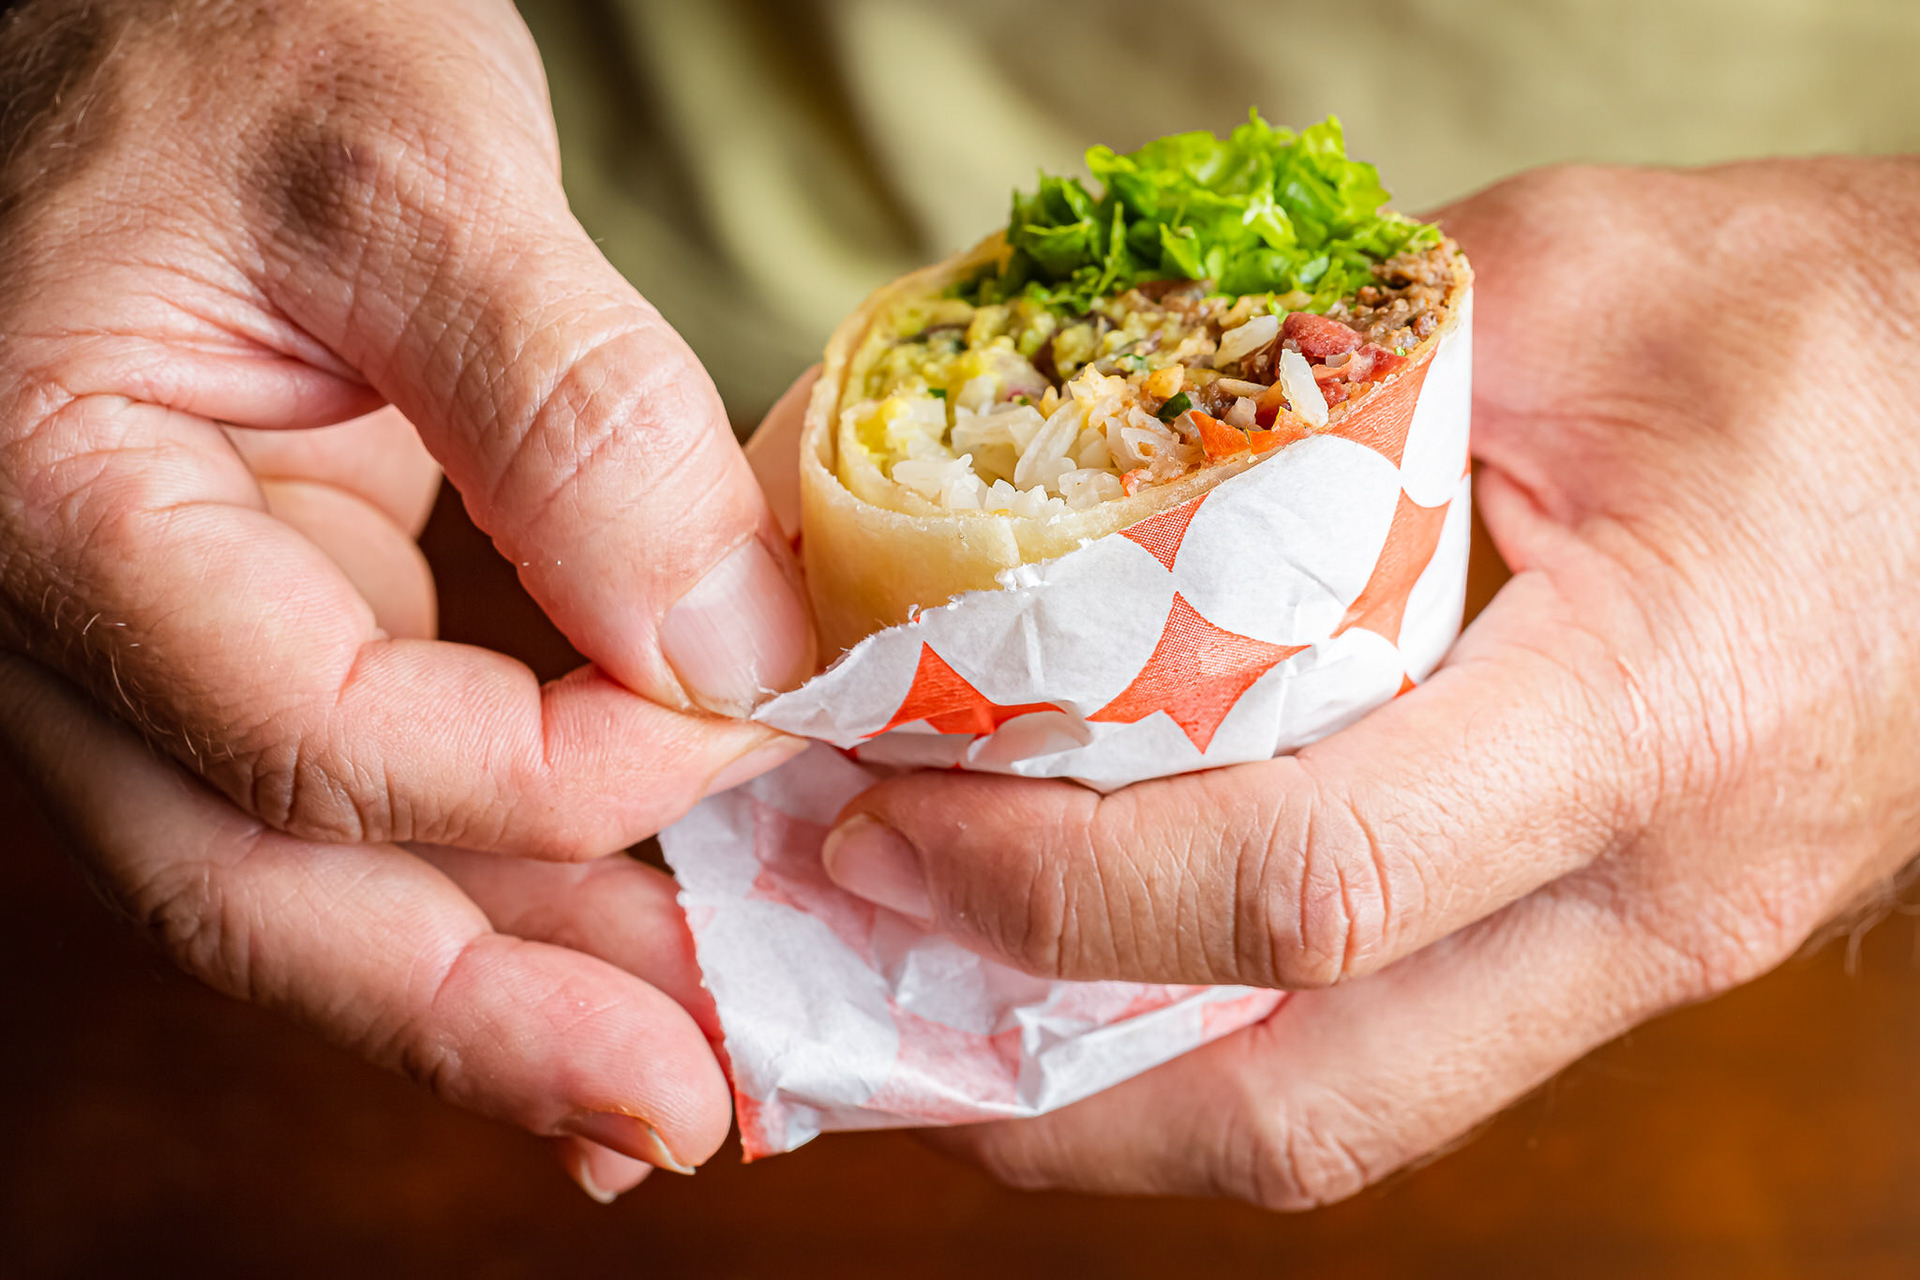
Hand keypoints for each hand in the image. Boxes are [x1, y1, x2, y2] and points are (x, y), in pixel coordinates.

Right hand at [0, 0, 812, 1193]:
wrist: (175, 1)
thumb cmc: (238, 25)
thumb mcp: (407, 160)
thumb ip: (562, 405)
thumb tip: (727, 650)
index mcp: (50, 507)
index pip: (320, 742)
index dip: (556, 777)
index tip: (758, 732)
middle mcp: (64, 618)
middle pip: (270, 896)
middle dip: (495, 1019)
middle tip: (690, 1107)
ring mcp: (154, 639)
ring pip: (315, 880)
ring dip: (506, 985)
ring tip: (680, 1079)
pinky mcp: (254, 624)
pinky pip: (363, 800)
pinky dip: (491, 882)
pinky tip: (610, 950)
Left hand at [819, 158, 1919, 1205]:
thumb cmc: (1829, 334)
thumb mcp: (1570, 283)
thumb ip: (1322, 363)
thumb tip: (1078, 443)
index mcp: (1649, 714)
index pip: (1304, 883)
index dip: (1060, 886)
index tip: (890, 827)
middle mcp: (1653, 896)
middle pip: (1309, 1103)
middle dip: (1055, 1098)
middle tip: (873, 1007)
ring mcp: (1650, 954)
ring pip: (1350, 1119)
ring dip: (1122, 1104)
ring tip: (951, 1027)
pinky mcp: (1626, 952)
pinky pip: (1399, 1057)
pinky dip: (1228, 1048)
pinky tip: (1115, 982)